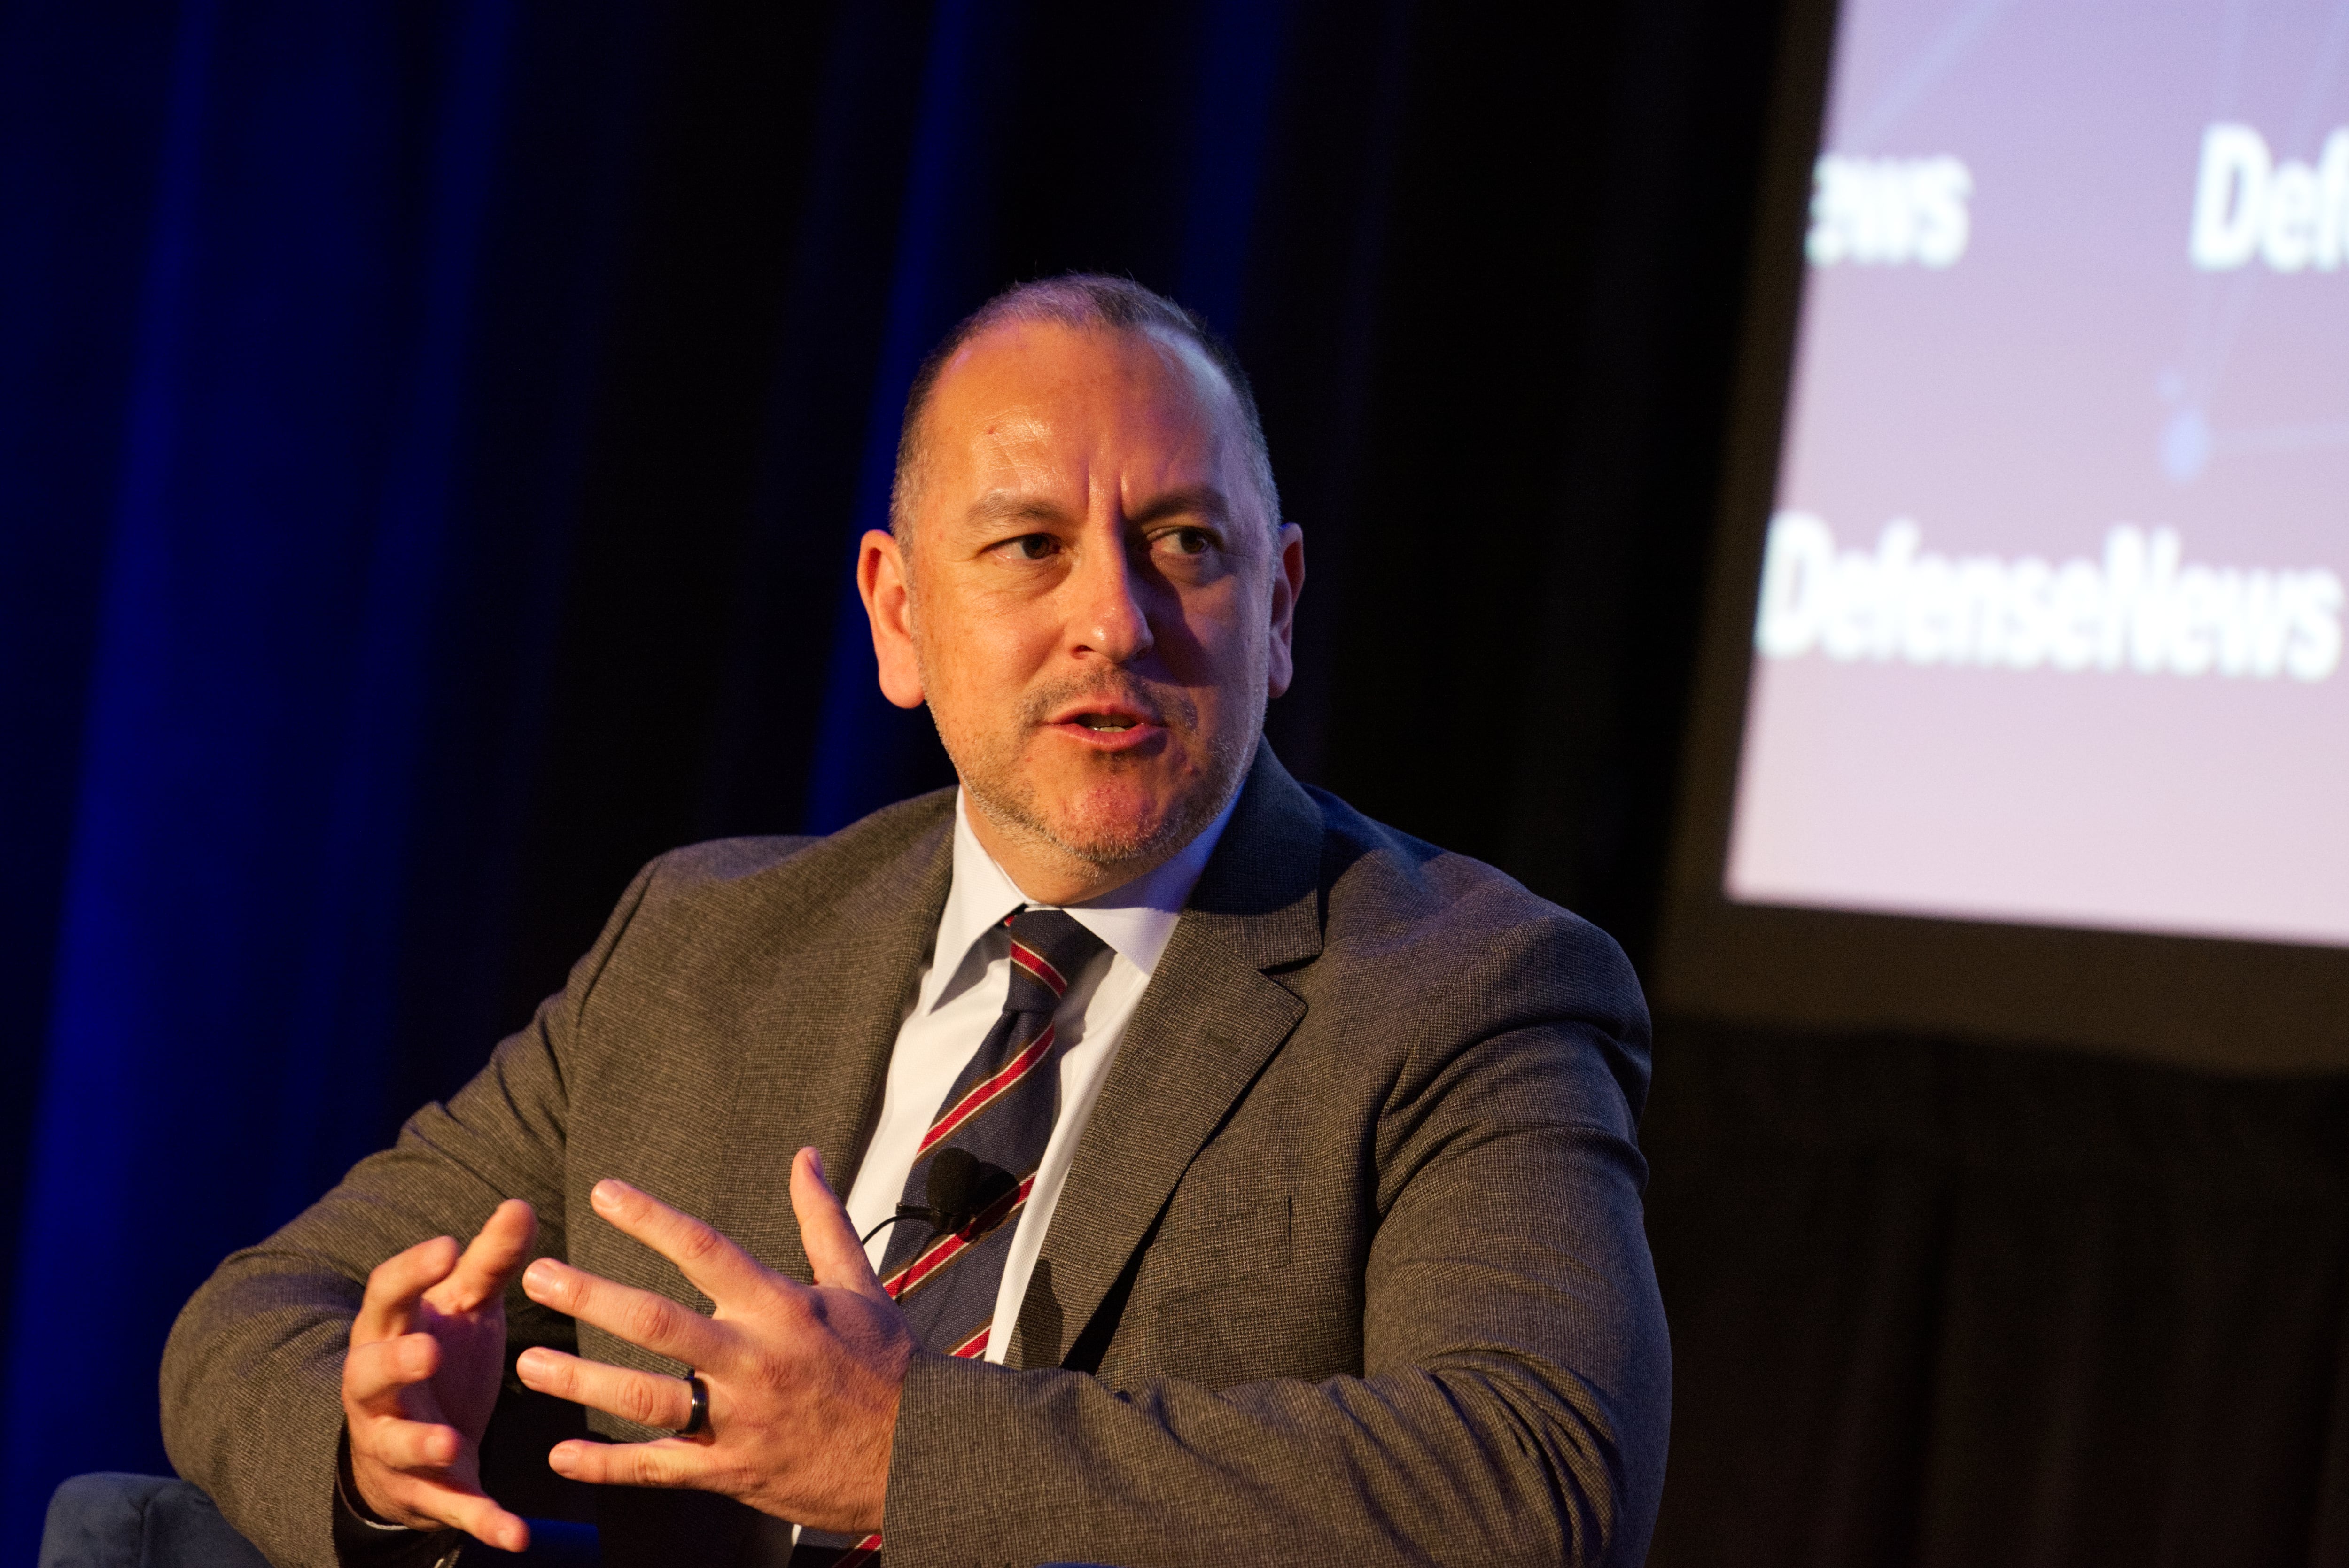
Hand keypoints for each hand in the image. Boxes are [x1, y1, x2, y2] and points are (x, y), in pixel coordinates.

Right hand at [341, 1198, 538, 1552]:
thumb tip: (519, 1205)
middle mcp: (379, 1392)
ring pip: (395, 1446)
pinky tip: (514, 1533)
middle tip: (427, 1349)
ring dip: (420, 1445)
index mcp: (389, 1334)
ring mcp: (396, 1445)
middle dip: (395, 1364)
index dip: (411, 1272)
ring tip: (448, 1445)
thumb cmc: (441, 1359)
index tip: (447, 1245)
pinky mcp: (427, 1493)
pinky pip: (449, 1508)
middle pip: (368, 1375)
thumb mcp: (464, 1309)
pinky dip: (480, 1521)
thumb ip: (488, 1263)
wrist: (415, 1447)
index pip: (384, 1297)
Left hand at [514, 1150, 913, 1533]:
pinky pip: (658, 1468)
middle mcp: (754, 1359)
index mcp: (782, 1307)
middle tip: (538, 1277)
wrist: (918, 1453)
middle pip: (658, 1323)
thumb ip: (822, 1218)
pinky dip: (607, 1465)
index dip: (652, 1218)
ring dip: (581, 1382)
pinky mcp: (732, 1470)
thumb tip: (804, 1156)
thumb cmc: (887, 1362)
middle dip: (592, 1298)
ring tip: (528, 1365)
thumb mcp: (858, 1283)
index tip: (603, 1192)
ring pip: (646, 1398)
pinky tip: (561, 1455)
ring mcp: (740, 1419)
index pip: (705, 1250)